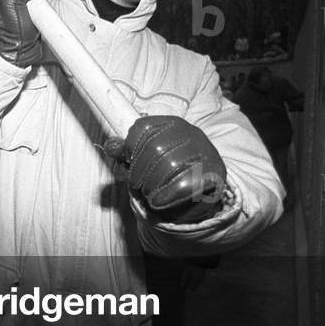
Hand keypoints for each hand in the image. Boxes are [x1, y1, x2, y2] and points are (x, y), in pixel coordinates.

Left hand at [103, 115, 226, 222]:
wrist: (196, 199)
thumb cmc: (165, 174)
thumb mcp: (142, 160)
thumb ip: (124, 152)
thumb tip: (111, 147)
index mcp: (172, 124)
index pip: (143, 127)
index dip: (129, 146)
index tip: (128, 161)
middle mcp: (191, 134)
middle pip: (154, 147)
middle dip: (138, 170)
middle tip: (137, 183)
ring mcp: (206, 153)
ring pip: (169, 164)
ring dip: (151, 184)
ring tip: (149, 192)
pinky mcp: (214, 175)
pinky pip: (184, 184)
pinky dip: (165, 195)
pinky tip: (158, 201)